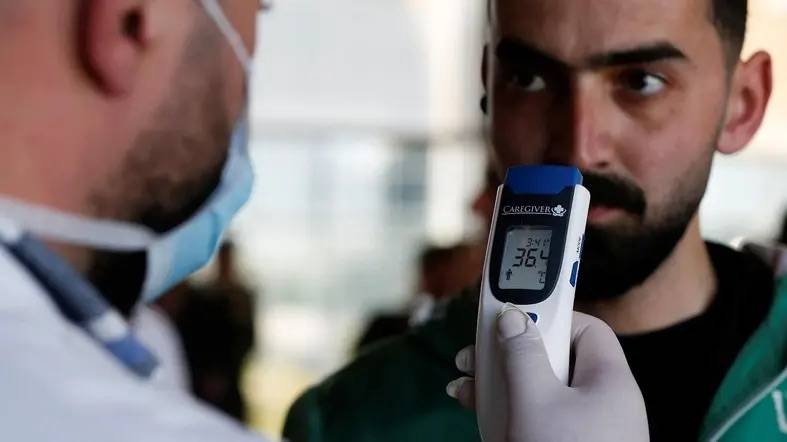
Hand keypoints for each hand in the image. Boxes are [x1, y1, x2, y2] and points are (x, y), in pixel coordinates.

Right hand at [447, 309, 648, 441]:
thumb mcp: (535, 401)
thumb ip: (522, 354)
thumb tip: (514, 316)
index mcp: (609, 380)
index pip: (587, 328)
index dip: (550, 317)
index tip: (512, 317)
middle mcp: (603, 401)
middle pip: (557, 358)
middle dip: (511, 353)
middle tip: (475, 355)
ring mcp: (587, 428)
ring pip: (541, 389)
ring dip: (501, 382)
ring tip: (464, 385)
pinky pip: (539, 417)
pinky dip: (510, 409)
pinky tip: (477, 410)